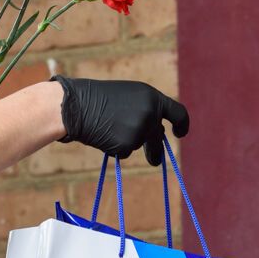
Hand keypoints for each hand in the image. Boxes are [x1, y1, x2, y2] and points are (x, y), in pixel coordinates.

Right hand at [52, 76, 189, 165]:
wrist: (75, 105)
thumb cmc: (98, 99)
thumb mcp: (129, 97)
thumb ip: (146, 110)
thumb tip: (158, 134)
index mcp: (152, 97)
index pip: (178, 112)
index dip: (182, 124)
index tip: (180, 133)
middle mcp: (150, 113)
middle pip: (158, 135)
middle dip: (155, 150)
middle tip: (154, 160)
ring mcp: (140, 130)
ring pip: (138, 143)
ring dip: (125, 140)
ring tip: (106, 127)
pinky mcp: (127, 144)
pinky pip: (124, 151)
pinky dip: (114, 147)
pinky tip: (102, 135)